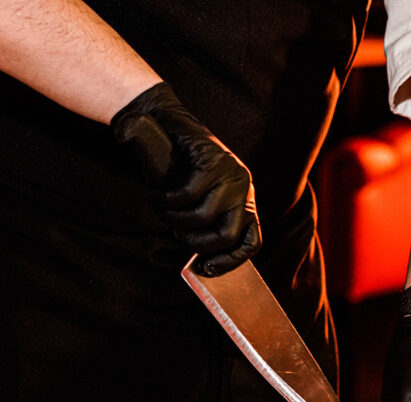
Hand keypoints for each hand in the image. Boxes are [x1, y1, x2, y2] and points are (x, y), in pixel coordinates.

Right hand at [111, 83, 260, 275]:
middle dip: (196, 244)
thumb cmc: (177, 168)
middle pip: (229, 236)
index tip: (205, 268)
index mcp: (245, 200)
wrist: (165, 122)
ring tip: (160, 209)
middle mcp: (244, 187)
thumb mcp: (197, 201)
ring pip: (204, 217)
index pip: (252, 242)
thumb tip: (203, 265)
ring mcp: (231, 172)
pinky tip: (157, 196)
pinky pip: (188, 195)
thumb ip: (204, 226)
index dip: (230, 261)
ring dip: (175, 220)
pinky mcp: (212, 159)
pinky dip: (167, 201)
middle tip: (174, 233)